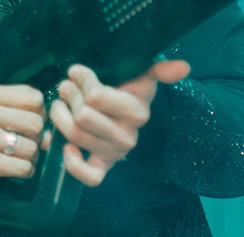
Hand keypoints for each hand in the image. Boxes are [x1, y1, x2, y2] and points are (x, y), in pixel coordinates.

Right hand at [0, 82, 45, 199]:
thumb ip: (18, 112)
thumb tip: (49, 130)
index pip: (34, 97)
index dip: (39, 113)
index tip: (31, 123)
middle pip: (35, 122)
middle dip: (37, 137)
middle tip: (27, 143)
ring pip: (31, 147)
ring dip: (31, 157)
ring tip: (20, 157)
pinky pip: (23, 167)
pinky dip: (25, 171)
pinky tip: (16, 169)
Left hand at [49, 60, 190, 186]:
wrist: (125, 110)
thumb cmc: (129, 88)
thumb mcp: (143, 74)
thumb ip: (160, 69)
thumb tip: (184, 67)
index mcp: (138, 113)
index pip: (97, 97)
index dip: (82, 81)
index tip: (76, 71)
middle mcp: (128, 136)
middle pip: (83, 116)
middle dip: (70, 97)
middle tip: (65, 86)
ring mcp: (115, 153)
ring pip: (76, 137)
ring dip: (60, 117)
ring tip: (59, 103)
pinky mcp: (103, 166)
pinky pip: (89, 176)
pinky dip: (73, 164)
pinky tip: (64, 146)